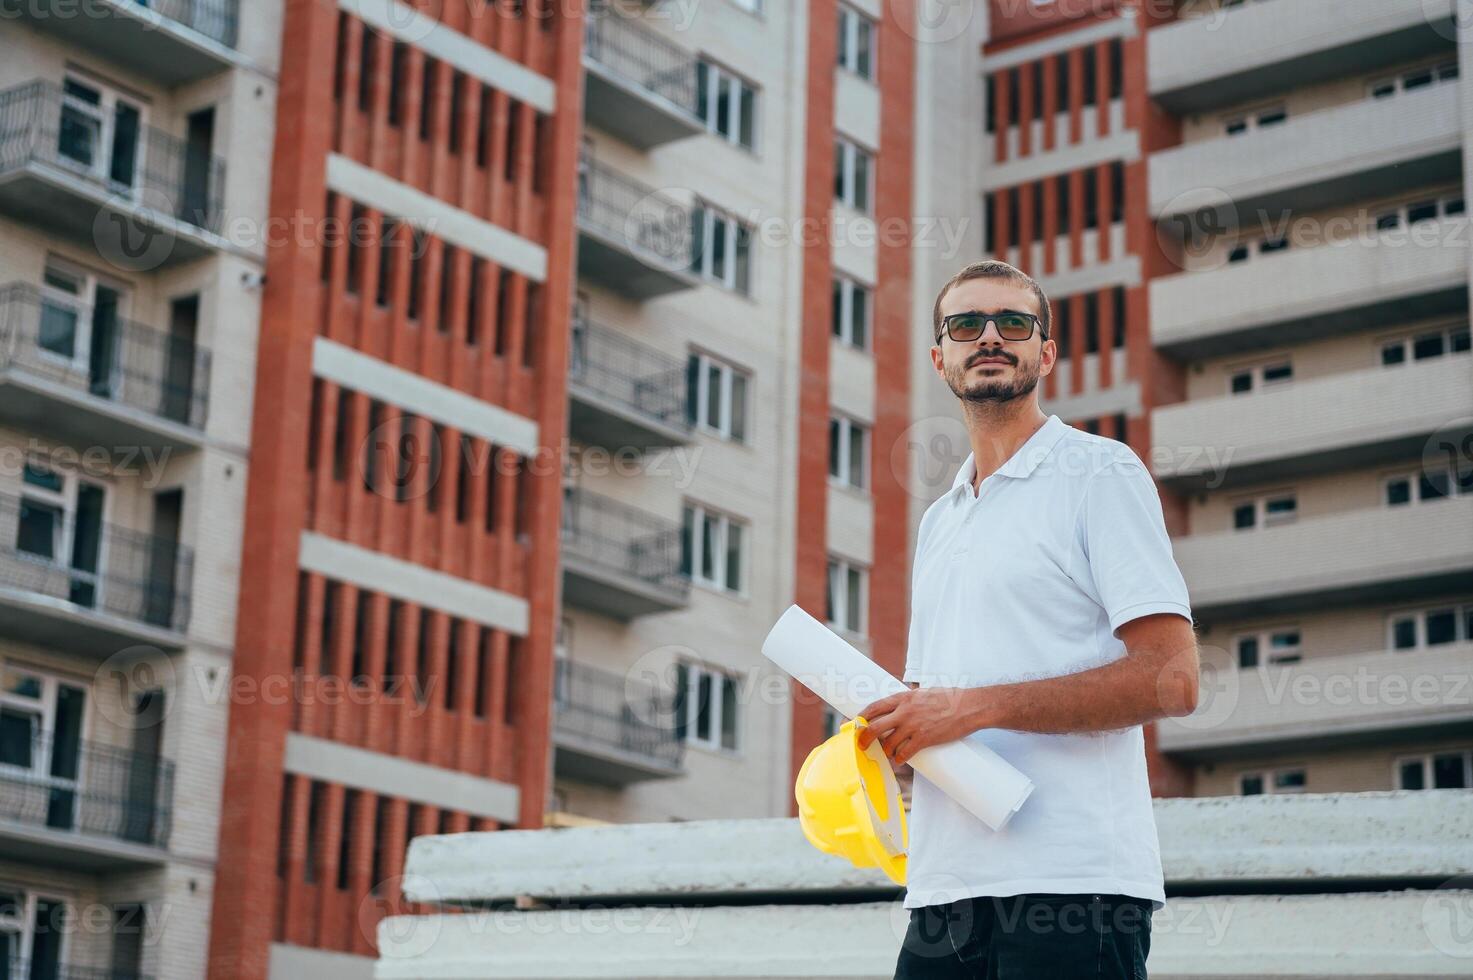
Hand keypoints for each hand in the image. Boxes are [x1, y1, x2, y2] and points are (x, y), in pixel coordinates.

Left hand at [856, 688, 985, 765]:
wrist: (969, 707)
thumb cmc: (949, 698)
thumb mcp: (923, 693)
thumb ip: (908, 701)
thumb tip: (897, 707)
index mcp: (903, 698)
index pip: (874, 707)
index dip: (861, 717)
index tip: (854, 724)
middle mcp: (904, 712)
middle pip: (874, 727)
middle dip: (864, 738)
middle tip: (861, 745)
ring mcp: (913, 727)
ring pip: (888, 744)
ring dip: (885, 751)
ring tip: (887, 753)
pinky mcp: (924, 740)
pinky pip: (904, 753)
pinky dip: (899, 758)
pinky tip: (899, 759)